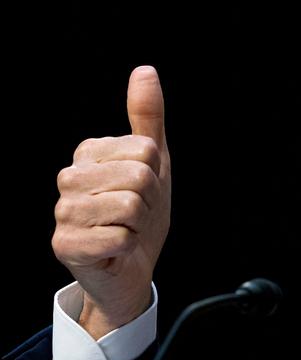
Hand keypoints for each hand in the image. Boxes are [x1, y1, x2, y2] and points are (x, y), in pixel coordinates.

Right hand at [52, 66, 170, 338]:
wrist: (132, 267)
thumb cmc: (141, 214)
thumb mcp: (152, 161)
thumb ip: (147, 116)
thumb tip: (145, 70)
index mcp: (88, 153)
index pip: (144, 150)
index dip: (155, 176)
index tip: (142, 190)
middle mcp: (69, 178)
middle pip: (138, 176)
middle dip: (150, 201)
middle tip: (136, 215)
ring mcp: (64, 212)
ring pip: (130, 206)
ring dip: (139, 224)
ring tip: (125, 229)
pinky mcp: (66, 245)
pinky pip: (120, 236)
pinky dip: (129, 246)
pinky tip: (115, 248)